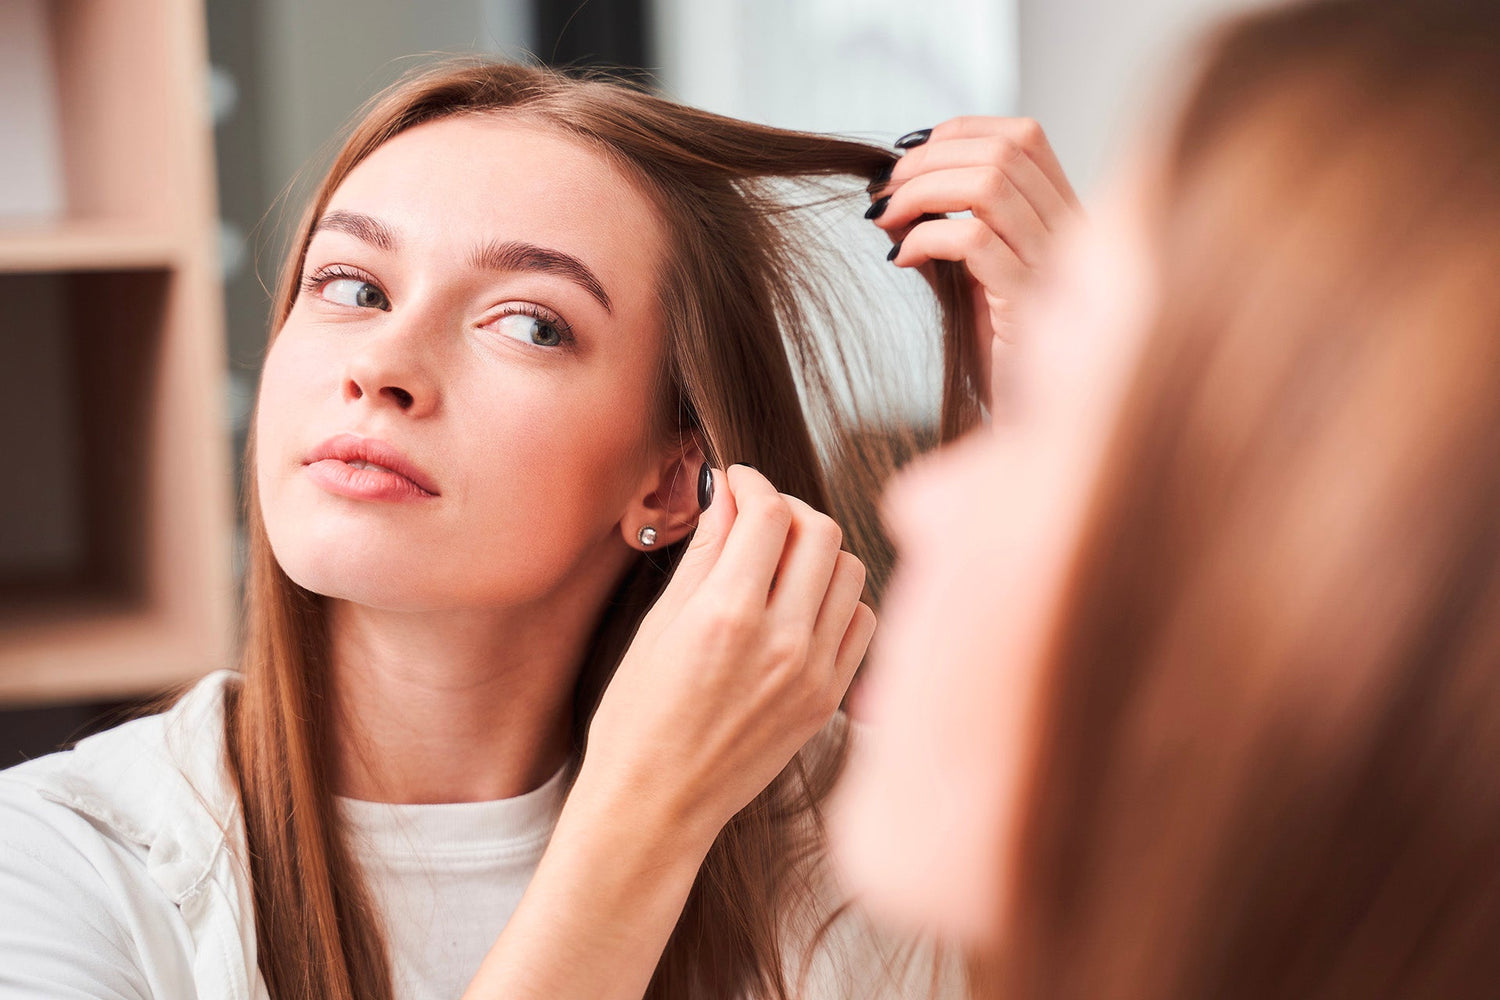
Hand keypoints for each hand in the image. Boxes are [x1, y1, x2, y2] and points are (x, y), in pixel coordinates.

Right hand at [579, 465, 874, 842]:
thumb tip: (727, 496)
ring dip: (819, 552)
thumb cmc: (638, 720)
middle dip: (789, 508)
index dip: (752, 482)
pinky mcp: (830, 699)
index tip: (737, 482)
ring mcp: (814, 672)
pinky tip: (804, 606)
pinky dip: (841, 600)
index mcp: (727, 615)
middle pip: (821, 530)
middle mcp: (782, 640)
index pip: (769, 511)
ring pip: (850, 570)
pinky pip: (863, 621)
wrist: (657, 805)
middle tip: (760, 517)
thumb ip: (703, 554)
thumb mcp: (657, 626)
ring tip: (781, 563)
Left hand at [870, 117, 1082, 411]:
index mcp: (1066, 217)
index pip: (1025, 136)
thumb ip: (955, 229)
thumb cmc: (1000, 354)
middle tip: (884, 190)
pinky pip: (974, 242)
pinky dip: (926, 239)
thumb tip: (893, 192)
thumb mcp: (978, 277)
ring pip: (990, 185)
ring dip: (922, 192)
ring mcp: (1055, 267)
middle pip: (1005, 151)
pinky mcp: (1028, 304)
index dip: (961, 131)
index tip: (909, 154)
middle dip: (930, 160)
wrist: (1027, 426)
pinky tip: (902, 261)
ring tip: (885, 219)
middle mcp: (1072, 233)